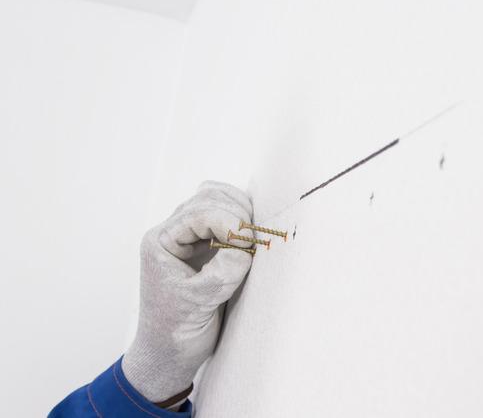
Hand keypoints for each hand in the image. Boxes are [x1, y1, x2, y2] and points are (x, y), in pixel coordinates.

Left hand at [122, 181, 254, 403]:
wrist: (170, 352)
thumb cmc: (175, 331)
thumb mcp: (200, 302)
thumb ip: (224, 270)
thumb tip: (247, 245)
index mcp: (161, 242)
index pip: (199, 212)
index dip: (229, 222)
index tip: (248, 244)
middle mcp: (173, 233)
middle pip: (208, 197)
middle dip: (236, 213)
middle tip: (253, 242)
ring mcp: (190, 237)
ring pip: (218, 200)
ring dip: (241, 213)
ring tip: (252, 240)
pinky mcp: (206, 244)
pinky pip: (225, 216)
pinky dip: (242, 221)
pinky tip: (250, 240)